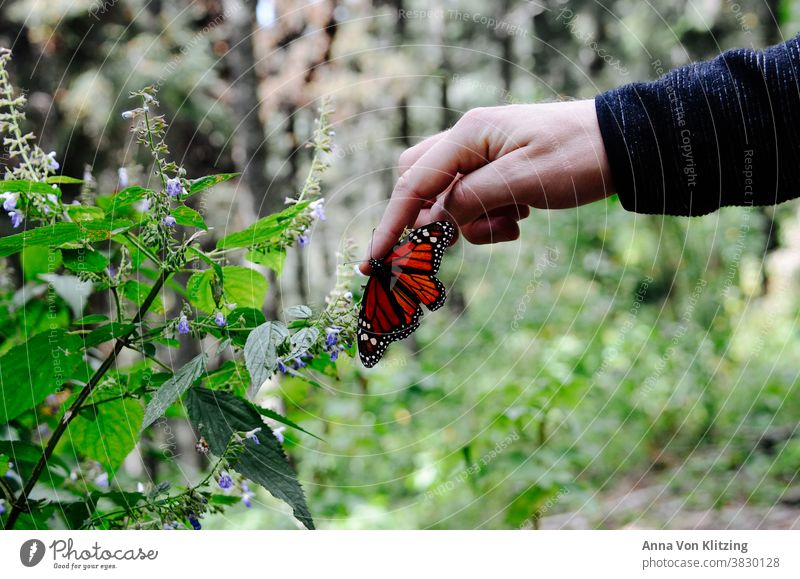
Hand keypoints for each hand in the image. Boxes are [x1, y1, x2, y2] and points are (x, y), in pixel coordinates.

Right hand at [361, 99, 612, 271]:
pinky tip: (520, 217)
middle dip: (427, 219)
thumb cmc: (577, 157)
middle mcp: (469, 141)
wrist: (623, 145)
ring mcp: (483, 155)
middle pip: (420, 183)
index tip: (373, 261)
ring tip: (512, 224)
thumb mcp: (523, 181)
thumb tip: (440, 221)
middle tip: (446, 246)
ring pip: (449, 198)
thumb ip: (472, 200)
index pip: (414, 183)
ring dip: (470, 222)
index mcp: (470, 135)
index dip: (391, 224)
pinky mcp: (497, 170)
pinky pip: (474, 201)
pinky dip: (489, 218)